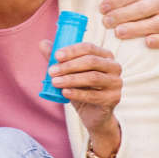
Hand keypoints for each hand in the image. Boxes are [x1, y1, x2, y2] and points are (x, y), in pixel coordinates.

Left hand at [41, 40, 122, 157]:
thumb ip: (58, 59)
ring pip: (92, 78)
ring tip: (55, 82)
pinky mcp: (114, 98)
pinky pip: (93, 95)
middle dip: (69, 66)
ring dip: (71, 79)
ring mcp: (116, 83)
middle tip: (51, 71)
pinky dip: (77, 93)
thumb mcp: (69, 73)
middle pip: (91, 61)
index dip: (72, 50)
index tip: (56, 56)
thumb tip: (43, 43)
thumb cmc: (82, 89)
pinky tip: (65, 92)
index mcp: (105, 55)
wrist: (92, 114)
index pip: (89, 48)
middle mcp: (114, 67)